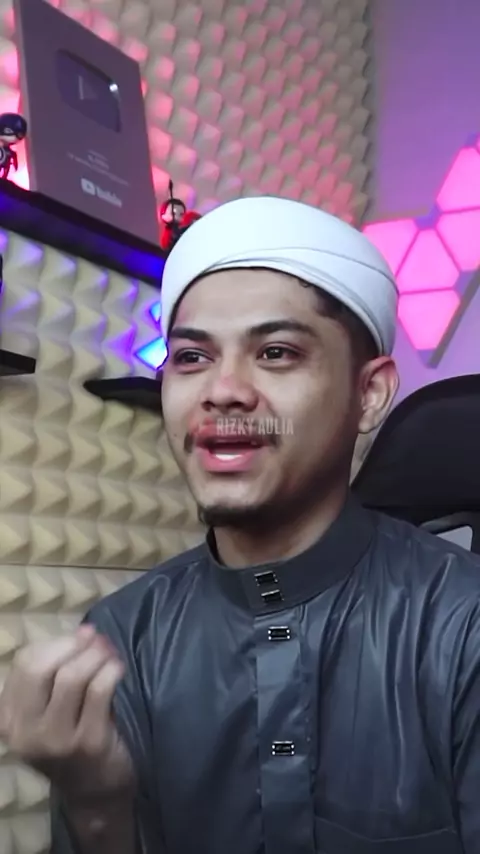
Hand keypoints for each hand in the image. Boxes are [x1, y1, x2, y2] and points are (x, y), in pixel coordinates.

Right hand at [0, 626, 134, 802]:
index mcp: (9, 719)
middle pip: (41, 668)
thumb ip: (56, 672)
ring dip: (96, 656)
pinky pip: (99, 691)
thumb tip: (85, 631)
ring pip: (72, 677)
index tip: (80, 636)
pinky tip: (118, 668)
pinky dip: (111, 671)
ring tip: (110, 654)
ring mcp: (56, 740)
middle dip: (72, 646)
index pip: (24, 664)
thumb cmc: (72, 738)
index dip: (55, 642)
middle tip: (96, 640)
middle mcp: (25, 732)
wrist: (93, 790)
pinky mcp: (88, 743)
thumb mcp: (48, 711)